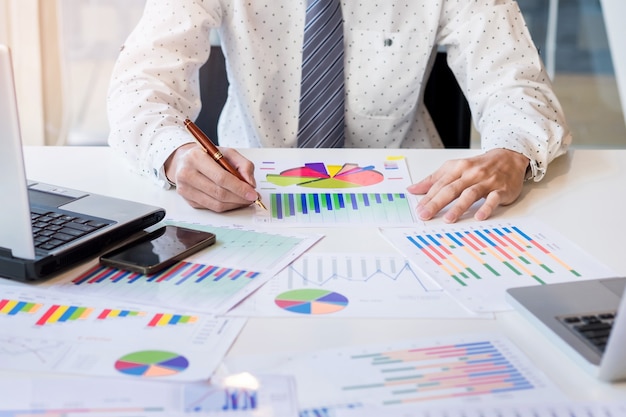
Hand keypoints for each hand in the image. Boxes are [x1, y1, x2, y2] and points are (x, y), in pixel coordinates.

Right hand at [164, 143, 258, 211]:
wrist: (185, 161)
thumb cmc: (207, 156)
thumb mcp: (227, 153)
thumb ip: (243, 165)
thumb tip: (251, 183)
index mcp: (196, 158)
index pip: (221, 178)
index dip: (239, 188)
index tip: (253, 193)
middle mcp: (187, 174)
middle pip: (219, 193)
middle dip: (240, 198)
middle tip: (252, 198)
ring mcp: (185, 189)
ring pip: (216, 204)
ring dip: (235, 204)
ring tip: (245, 200)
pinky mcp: (188, 200)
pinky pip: (211, 208)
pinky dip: (226, 206)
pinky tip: (233, 201)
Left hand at [407, 149, 529, 222]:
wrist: (509, 157)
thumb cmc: (479, 165)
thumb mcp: (455, 168)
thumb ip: (434, 179)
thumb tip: (413, 189)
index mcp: (458, 168)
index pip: (440, 184)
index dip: (428, 197)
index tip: (418, 209)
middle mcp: (471, 174)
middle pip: (451, 189)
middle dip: (436, 203)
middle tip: (425, 215)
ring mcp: (487, 181)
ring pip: (470, 194)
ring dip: (458, 207)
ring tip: (448, 219)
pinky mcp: (501, 189)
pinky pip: (493, 199)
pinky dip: (486, 207)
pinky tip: (479, 216)